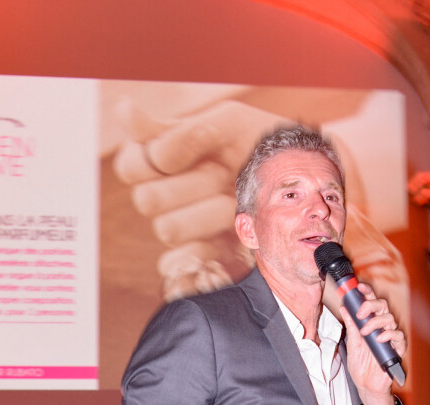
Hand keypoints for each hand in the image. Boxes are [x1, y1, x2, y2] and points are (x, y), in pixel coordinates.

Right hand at [112, 99, 288, 296]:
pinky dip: (198, 254)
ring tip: (234, 203)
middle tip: (223, 176)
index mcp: (162, 161)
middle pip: (148, 200)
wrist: (304, 184)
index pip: (130, 167)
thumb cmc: (261, 147)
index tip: (194, 150)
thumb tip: (125, 112)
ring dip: (207, 213)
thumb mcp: (229, 125)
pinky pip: (175, 267)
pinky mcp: (201, 258)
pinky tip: (223, 240)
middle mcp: (166, 196)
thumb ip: (181, 128)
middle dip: (192, 185)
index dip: (156, 160)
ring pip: (168, 229)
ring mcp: (183, 229)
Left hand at [337, 280, 405, 404]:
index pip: (372, 303)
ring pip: (390, 318)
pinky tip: (379, 338)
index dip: (367, 293)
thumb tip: (344, 308)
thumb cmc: (361, 366)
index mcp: (370, 324)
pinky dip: (388, 334)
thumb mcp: (352, 344)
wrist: (365, 386)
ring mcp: (389, 337)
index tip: (359, 288)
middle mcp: (381, 328)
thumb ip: (351, 326)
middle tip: (360, 313)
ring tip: (365, 332)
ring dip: (376, 322)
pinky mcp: (397, 349)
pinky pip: (398, 336)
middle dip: (371, 305)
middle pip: (382, 306)